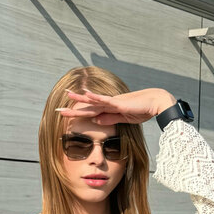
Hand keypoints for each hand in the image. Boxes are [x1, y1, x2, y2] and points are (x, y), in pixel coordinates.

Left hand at [56, 87, 175, 124]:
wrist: (156, 103)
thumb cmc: (142, 110)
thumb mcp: (123, 119)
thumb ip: (109, 119)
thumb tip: (94, 120)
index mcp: (109, 109)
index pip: (90, 112)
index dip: (77, 114)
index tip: (65, 115)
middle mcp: (108, 104)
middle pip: (87, 107)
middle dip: (73, 109)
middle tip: (57, 110)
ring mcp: (113, 102)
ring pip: (93, 101)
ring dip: (79, 100)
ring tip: (67, 96)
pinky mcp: (119, 102)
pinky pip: (105, 99)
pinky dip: (95, 97)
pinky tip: (85, 94)